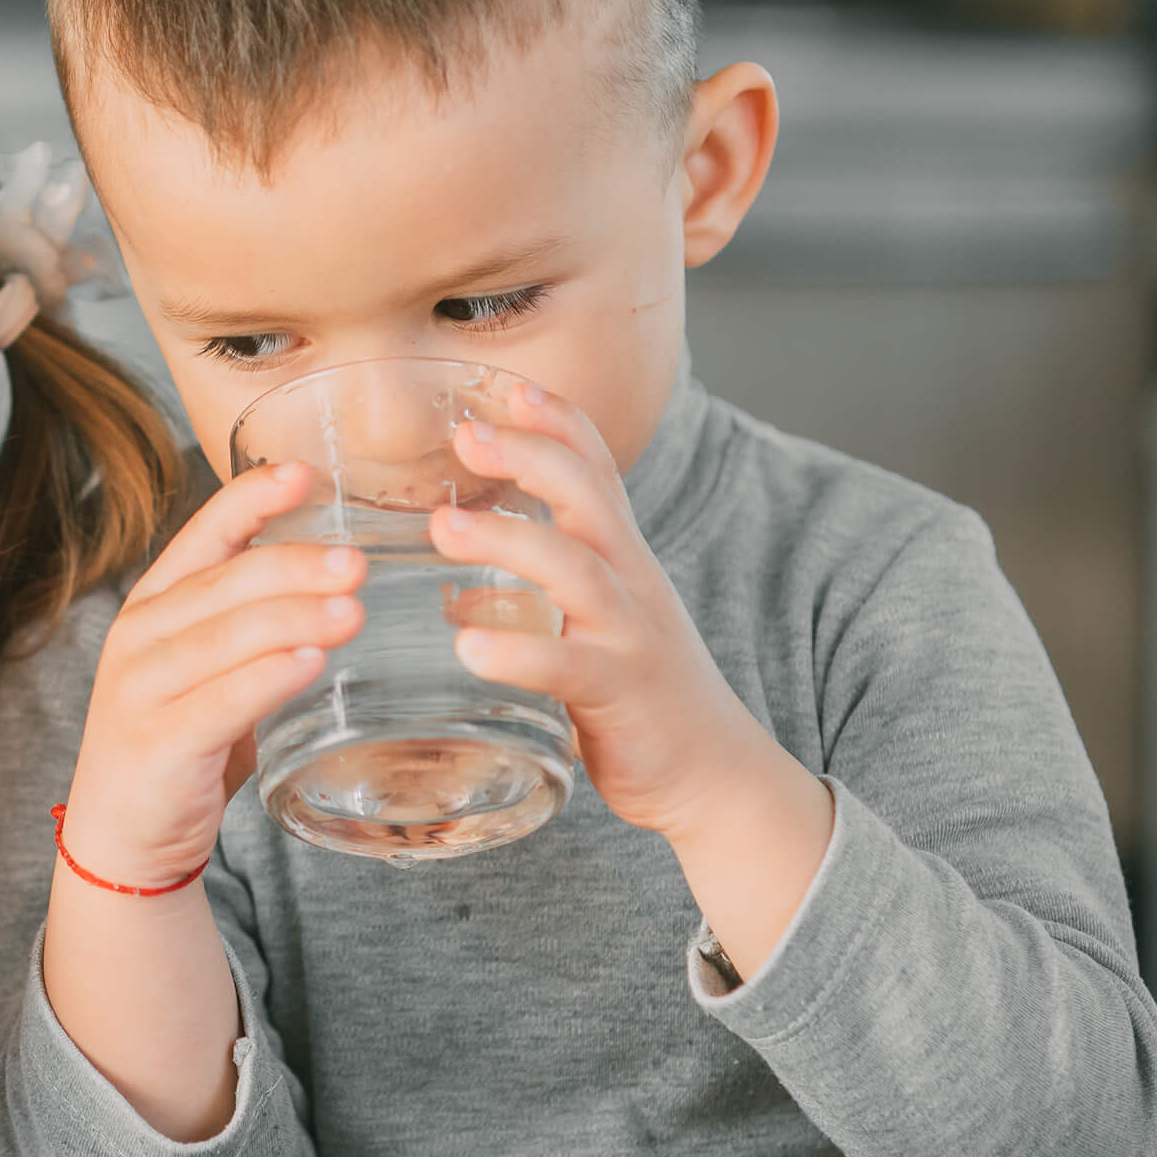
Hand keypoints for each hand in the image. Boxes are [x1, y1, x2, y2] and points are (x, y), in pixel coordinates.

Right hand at [59, 461, 368, 886]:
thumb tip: (342, 583)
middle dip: (294, 565)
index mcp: (154, 605)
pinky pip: (219, 703)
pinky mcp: (157, 744)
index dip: (251, 497)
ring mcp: (141, 690)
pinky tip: (310, 666)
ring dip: (293, 619)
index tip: (305, 472)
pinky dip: (266, 681)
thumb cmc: (179, 744)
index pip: (204, 533)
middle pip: (224, 583)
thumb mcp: (207, 670)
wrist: (120, 838)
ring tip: (350, 610)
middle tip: (356, 562)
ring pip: (225, 638)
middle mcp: (139, 637)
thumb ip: (254, 628)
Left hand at [431, 386, 791, 839]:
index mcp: (621, 559)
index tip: (507, 383)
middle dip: (531, 456)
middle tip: (466, 433)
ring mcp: (629, 635)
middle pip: (589, 498)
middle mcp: (631, 583)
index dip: (557, 422)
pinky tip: (468, 649)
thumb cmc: (642, 695)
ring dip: (508, 543)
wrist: (715, 773)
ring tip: (441, 529)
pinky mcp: (620, 692)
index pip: (596, 470)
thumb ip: (538, 603)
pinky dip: (518, 653)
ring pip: (575, 571)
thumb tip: (455, 597)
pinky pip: (567, 666)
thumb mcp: (596, 627)